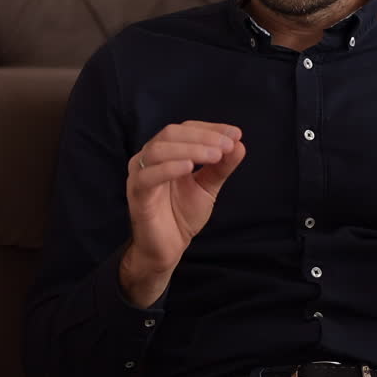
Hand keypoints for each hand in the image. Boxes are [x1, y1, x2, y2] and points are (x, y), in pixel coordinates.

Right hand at [120, 121, 245, 306]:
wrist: (167, 248)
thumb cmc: (182, 215)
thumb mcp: (208, 187)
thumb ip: (221, 167)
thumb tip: (239, 144)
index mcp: (167, 152)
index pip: (186, 129)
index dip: (211, 128)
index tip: (236, 134)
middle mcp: (150, 158)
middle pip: (171, 133)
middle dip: (202, 137)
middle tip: (227, 146)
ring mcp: (140, 174)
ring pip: (159, 150)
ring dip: (190, 149)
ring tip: (215, 156)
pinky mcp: (136, 193)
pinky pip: (148, 176)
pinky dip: (169, 168)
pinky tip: (189, 167)